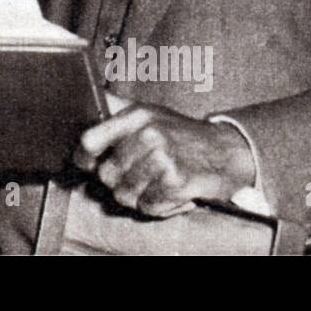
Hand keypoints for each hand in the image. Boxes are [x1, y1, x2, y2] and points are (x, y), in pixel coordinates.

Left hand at [74, 102, 253, 217]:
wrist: (226, 152)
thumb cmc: (181, 134)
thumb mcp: (149, 112)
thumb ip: (116, 110)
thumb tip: (85, 104)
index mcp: (137, 115)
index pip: (90, 140)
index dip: (84, 157)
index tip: (87, 163)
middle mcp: (149, 134)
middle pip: (106, 174)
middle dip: (117, 182)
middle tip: (136, 176)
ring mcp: (163, 158)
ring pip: (124, 194)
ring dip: (137, 196)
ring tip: (154, 183)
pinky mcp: (177, 182)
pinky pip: (147, 206)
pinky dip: (156, 205)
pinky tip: (168, 192)